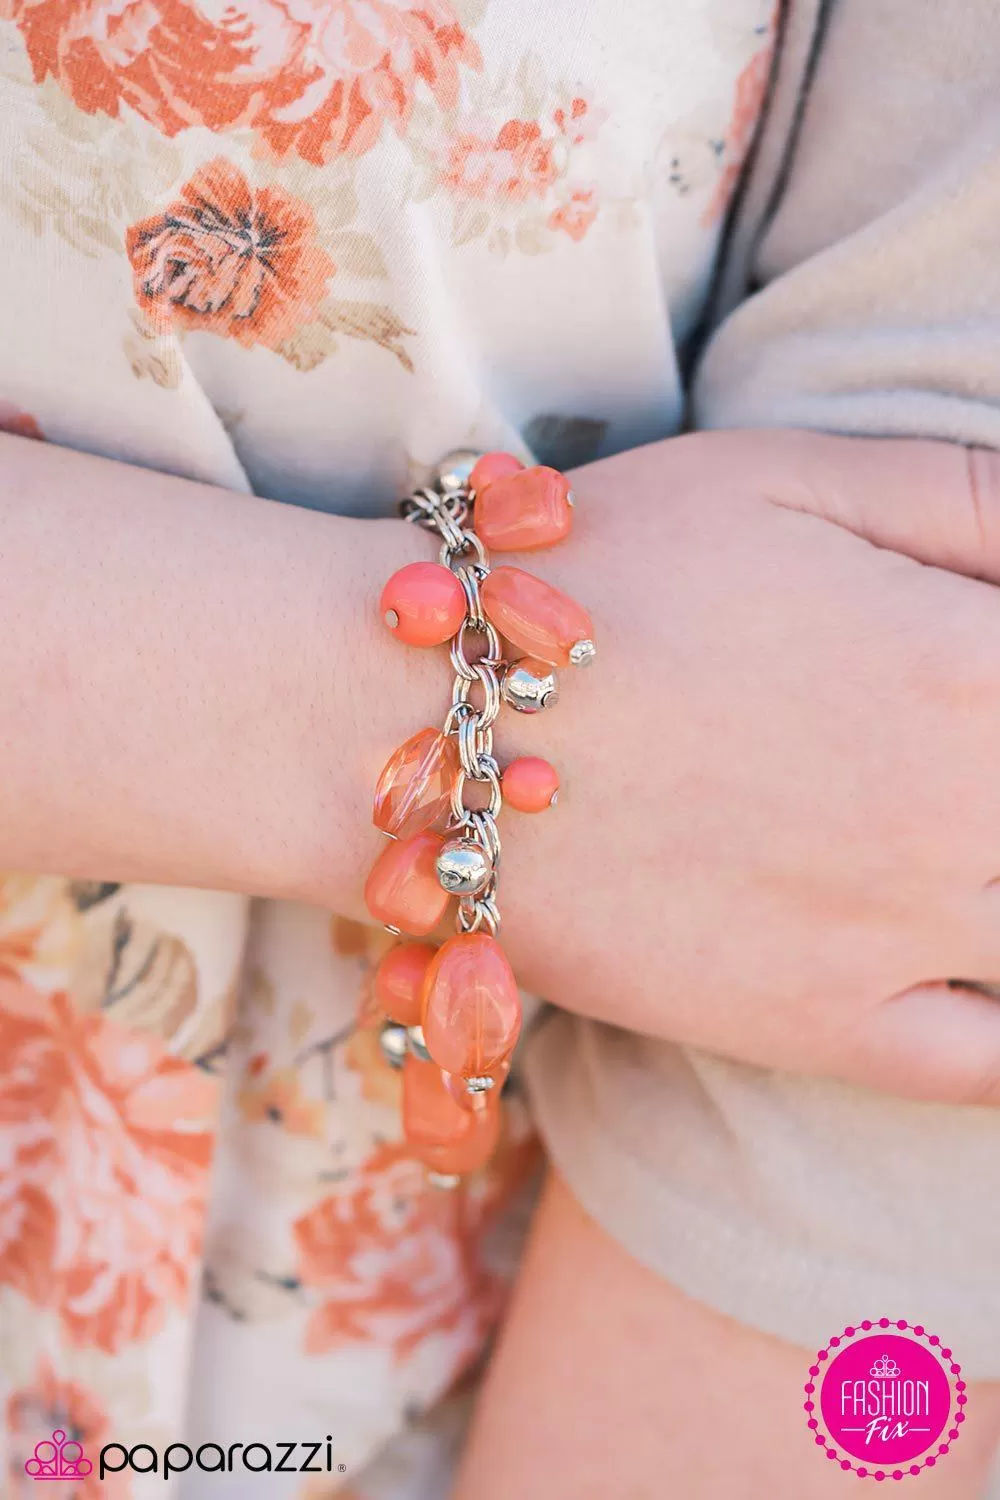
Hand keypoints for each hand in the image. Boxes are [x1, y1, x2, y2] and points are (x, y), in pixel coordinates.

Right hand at [478, 429, 999, 1102]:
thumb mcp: (787, 471)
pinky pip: (992, 1063)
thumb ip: (968, 493)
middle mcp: (967, 809)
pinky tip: (989, 971)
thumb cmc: (600, 576)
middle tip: (941, 760)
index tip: (978, 669)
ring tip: (955, 840)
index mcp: (972, 660)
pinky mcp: (822, 1024)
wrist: (419, 726)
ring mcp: (901, 934)